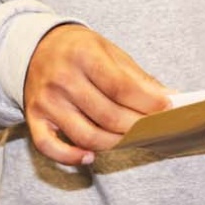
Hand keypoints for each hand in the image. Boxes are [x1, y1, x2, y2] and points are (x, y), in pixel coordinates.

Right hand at [23, 25, 168, 165]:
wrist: (37, 46)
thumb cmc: (80, 50)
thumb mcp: (110, 51)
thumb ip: (138, 77)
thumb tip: (170, 98)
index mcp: (83, 55)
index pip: (121, 88)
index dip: (148, 102)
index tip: (168, 108)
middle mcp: (62, 78)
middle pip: (108, 115)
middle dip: (136, 126)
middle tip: (153, 128)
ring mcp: (46, 100)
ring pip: (86, 135)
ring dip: (114, 143)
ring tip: (130, 139)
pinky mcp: (34, 117)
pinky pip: (49, 146)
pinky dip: (70, 157)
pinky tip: (89, 156)